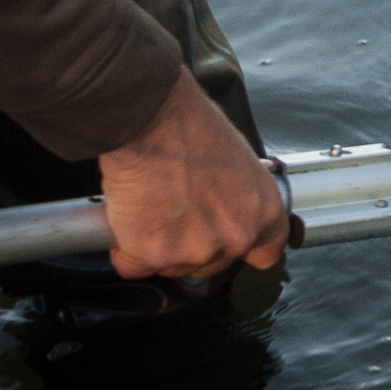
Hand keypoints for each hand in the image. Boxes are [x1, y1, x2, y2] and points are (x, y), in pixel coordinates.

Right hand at [97, 69, 286, 279]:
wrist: (153, 123)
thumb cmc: (194, 129)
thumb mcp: (242, 164)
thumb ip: (241, 200)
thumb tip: (227, 210)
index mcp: (263, 213)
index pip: (266, 254)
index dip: (242, 249)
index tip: (226, 241)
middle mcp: (236, 237)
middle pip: (212, 264)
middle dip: (192, 245)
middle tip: (175, 212)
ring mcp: (195, 250)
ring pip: (172, 266)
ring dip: (158, 246)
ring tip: (151, 207)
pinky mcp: (153, 254)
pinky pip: (133, 265)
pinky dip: (124, 249)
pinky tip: (126, 220)